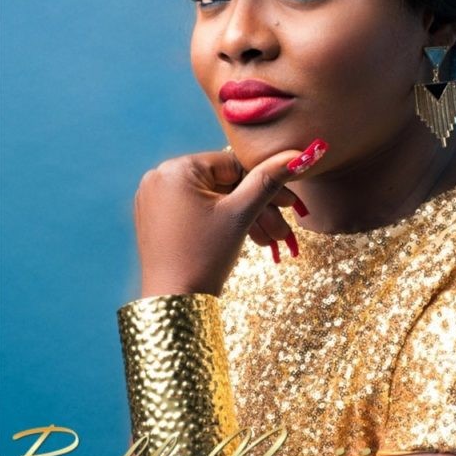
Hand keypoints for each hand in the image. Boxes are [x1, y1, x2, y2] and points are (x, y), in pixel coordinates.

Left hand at [133, 139, 327, 296]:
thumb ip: (269, 179)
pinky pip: (196, 210)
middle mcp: (159, 177)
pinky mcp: (155, 218)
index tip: (290, 203)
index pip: (232, 165)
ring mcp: (154, 198)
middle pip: (223, 184)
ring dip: (242, 218)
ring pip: (212, 199)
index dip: (265, 185)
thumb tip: (301, 153)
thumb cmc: (205, 257)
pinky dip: (220, 222)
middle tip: (284, 228)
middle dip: (256, 207)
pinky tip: (245, 238)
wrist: (176, 301)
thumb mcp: (241, 214)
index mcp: (176, 169)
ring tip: (269, 241)